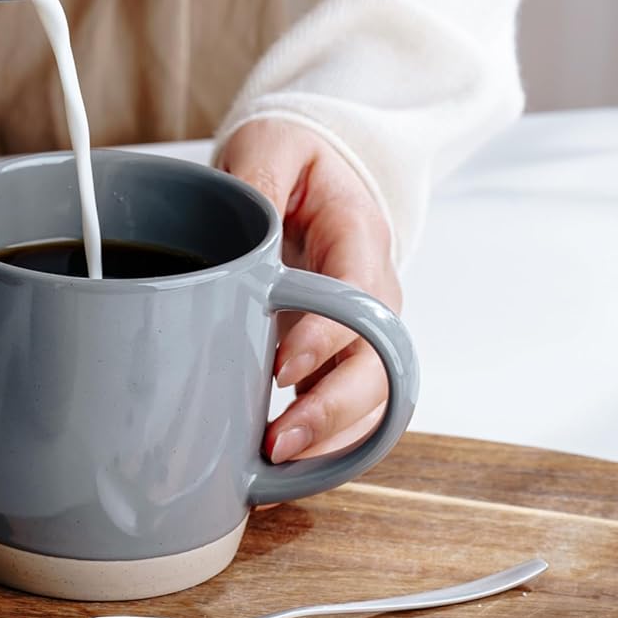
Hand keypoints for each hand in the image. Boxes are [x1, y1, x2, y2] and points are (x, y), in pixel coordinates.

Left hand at [220, 118, 399, 464]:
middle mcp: (374, 294)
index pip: (360, 296)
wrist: (317, 173)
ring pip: (371, 400)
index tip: (282, 368)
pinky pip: (346, 411)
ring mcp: (362, 331)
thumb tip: (237, 238)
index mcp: (360, 237)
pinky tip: (275, 471)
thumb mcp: (271, 146)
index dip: (328, 338)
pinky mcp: (340, 357)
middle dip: (332, 411)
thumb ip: (256, 180)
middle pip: (380, 365)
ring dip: (328, 440)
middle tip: (277, 440)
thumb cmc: (294, 158)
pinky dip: (319, 445)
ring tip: (272, 468)